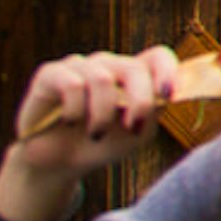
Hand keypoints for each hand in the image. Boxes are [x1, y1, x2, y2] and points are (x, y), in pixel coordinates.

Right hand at [8, 48, 180, 187]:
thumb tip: (162, 95)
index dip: (168, 71)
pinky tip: (71, 122)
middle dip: (139, 101)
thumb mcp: (136, 135)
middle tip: (132, 127)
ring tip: (96, 134)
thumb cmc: (102, 144)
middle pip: (134, 68)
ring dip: (103, 115)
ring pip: (102, 79)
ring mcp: (80, 66)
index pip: (159, 56)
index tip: (168, 95)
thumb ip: (153, 113)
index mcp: (134, 75)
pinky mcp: (51, 73)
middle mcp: (108, 65)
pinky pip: (72, 84)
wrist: (56, 163)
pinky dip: (76, 110)